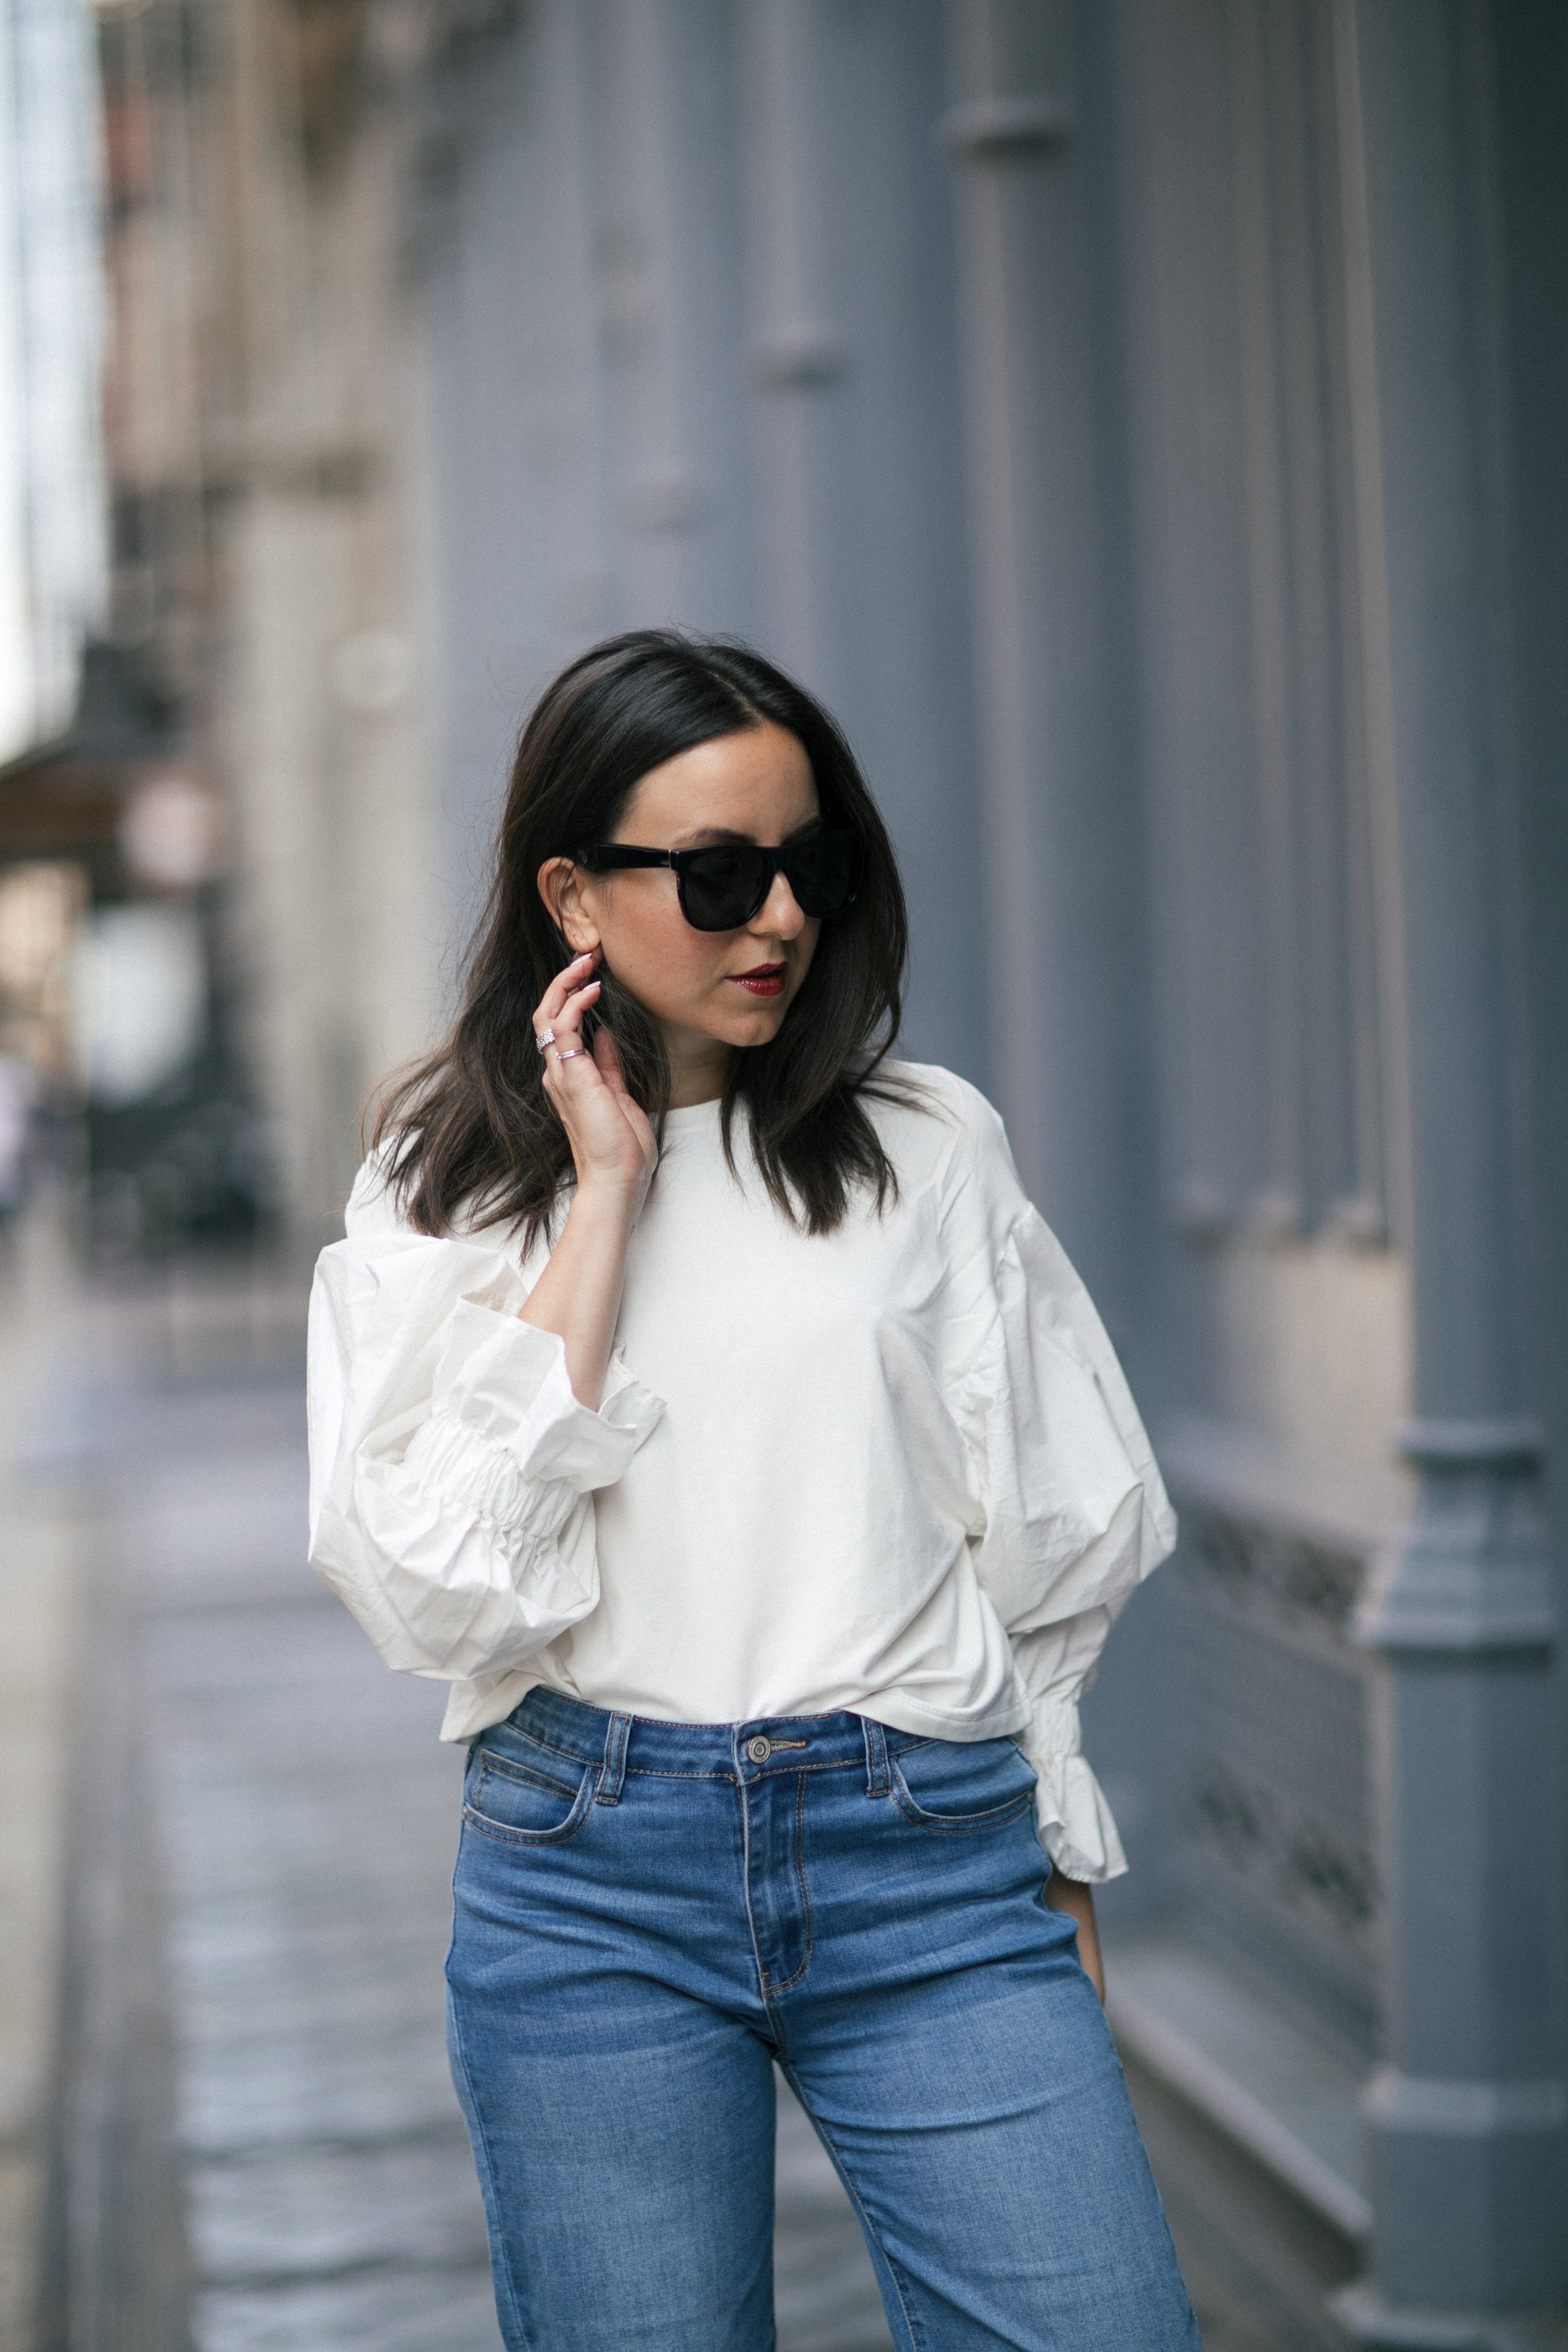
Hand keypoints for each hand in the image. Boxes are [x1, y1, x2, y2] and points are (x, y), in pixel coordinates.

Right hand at [535, 950, 656, 1213]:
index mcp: (568, 1077)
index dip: (570, 994)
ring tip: (586, 961)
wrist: (618, 1179)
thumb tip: (607, 1036)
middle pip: (547, 1014)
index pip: (559, 1025)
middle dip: (563, 981)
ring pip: (548, 1016)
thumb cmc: (620, 1148)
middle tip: (585, 955)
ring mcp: (561, 1075)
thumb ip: (609, 1065)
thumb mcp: (618, 1096)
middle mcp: (558, 1073)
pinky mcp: (572, 1077)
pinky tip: (593, 989)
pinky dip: (575, 1004)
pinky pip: (563, 1030)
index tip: (591, 973)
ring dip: (566, 984)